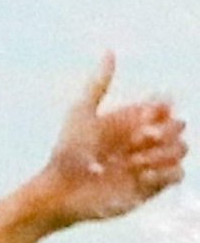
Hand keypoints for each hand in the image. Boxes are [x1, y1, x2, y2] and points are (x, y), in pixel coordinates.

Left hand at [42, 52, 185, 226]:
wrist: (62, 191)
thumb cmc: (67, 152)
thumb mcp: (82, 113)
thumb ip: (99, 84)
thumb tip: (110, 51)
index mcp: (129, 121)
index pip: (163, 107)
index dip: (160, 109)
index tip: (143, 115)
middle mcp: (142, 140)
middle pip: (178, 126)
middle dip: (162, 131)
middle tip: (136, 140)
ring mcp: (148, 163)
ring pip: (181, 149)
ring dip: (161, 154)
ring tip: (131, 162)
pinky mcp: (151, 186)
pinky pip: (178, 174)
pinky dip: (164, 173)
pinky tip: (140, 175)